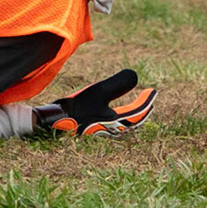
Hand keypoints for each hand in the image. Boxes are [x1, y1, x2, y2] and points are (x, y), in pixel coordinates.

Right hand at [34, 70, 157, 136]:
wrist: (53, 124)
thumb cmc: (76, 108)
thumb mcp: (99, 92)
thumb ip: (118, 84)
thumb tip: (136, 76)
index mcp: (115, 122)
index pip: (138, 112)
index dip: (147, 101)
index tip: (153, 92)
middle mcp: (110, 129)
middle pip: (132, 120)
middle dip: (141, 110)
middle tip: (147, 100)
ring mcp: (100, 131)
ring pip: (122, 123)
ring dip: (130, 114)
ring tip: (133, 105)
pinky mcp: (91, 130)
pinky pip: (111, 123)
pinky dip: (118, 116)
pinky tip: (110, 111)